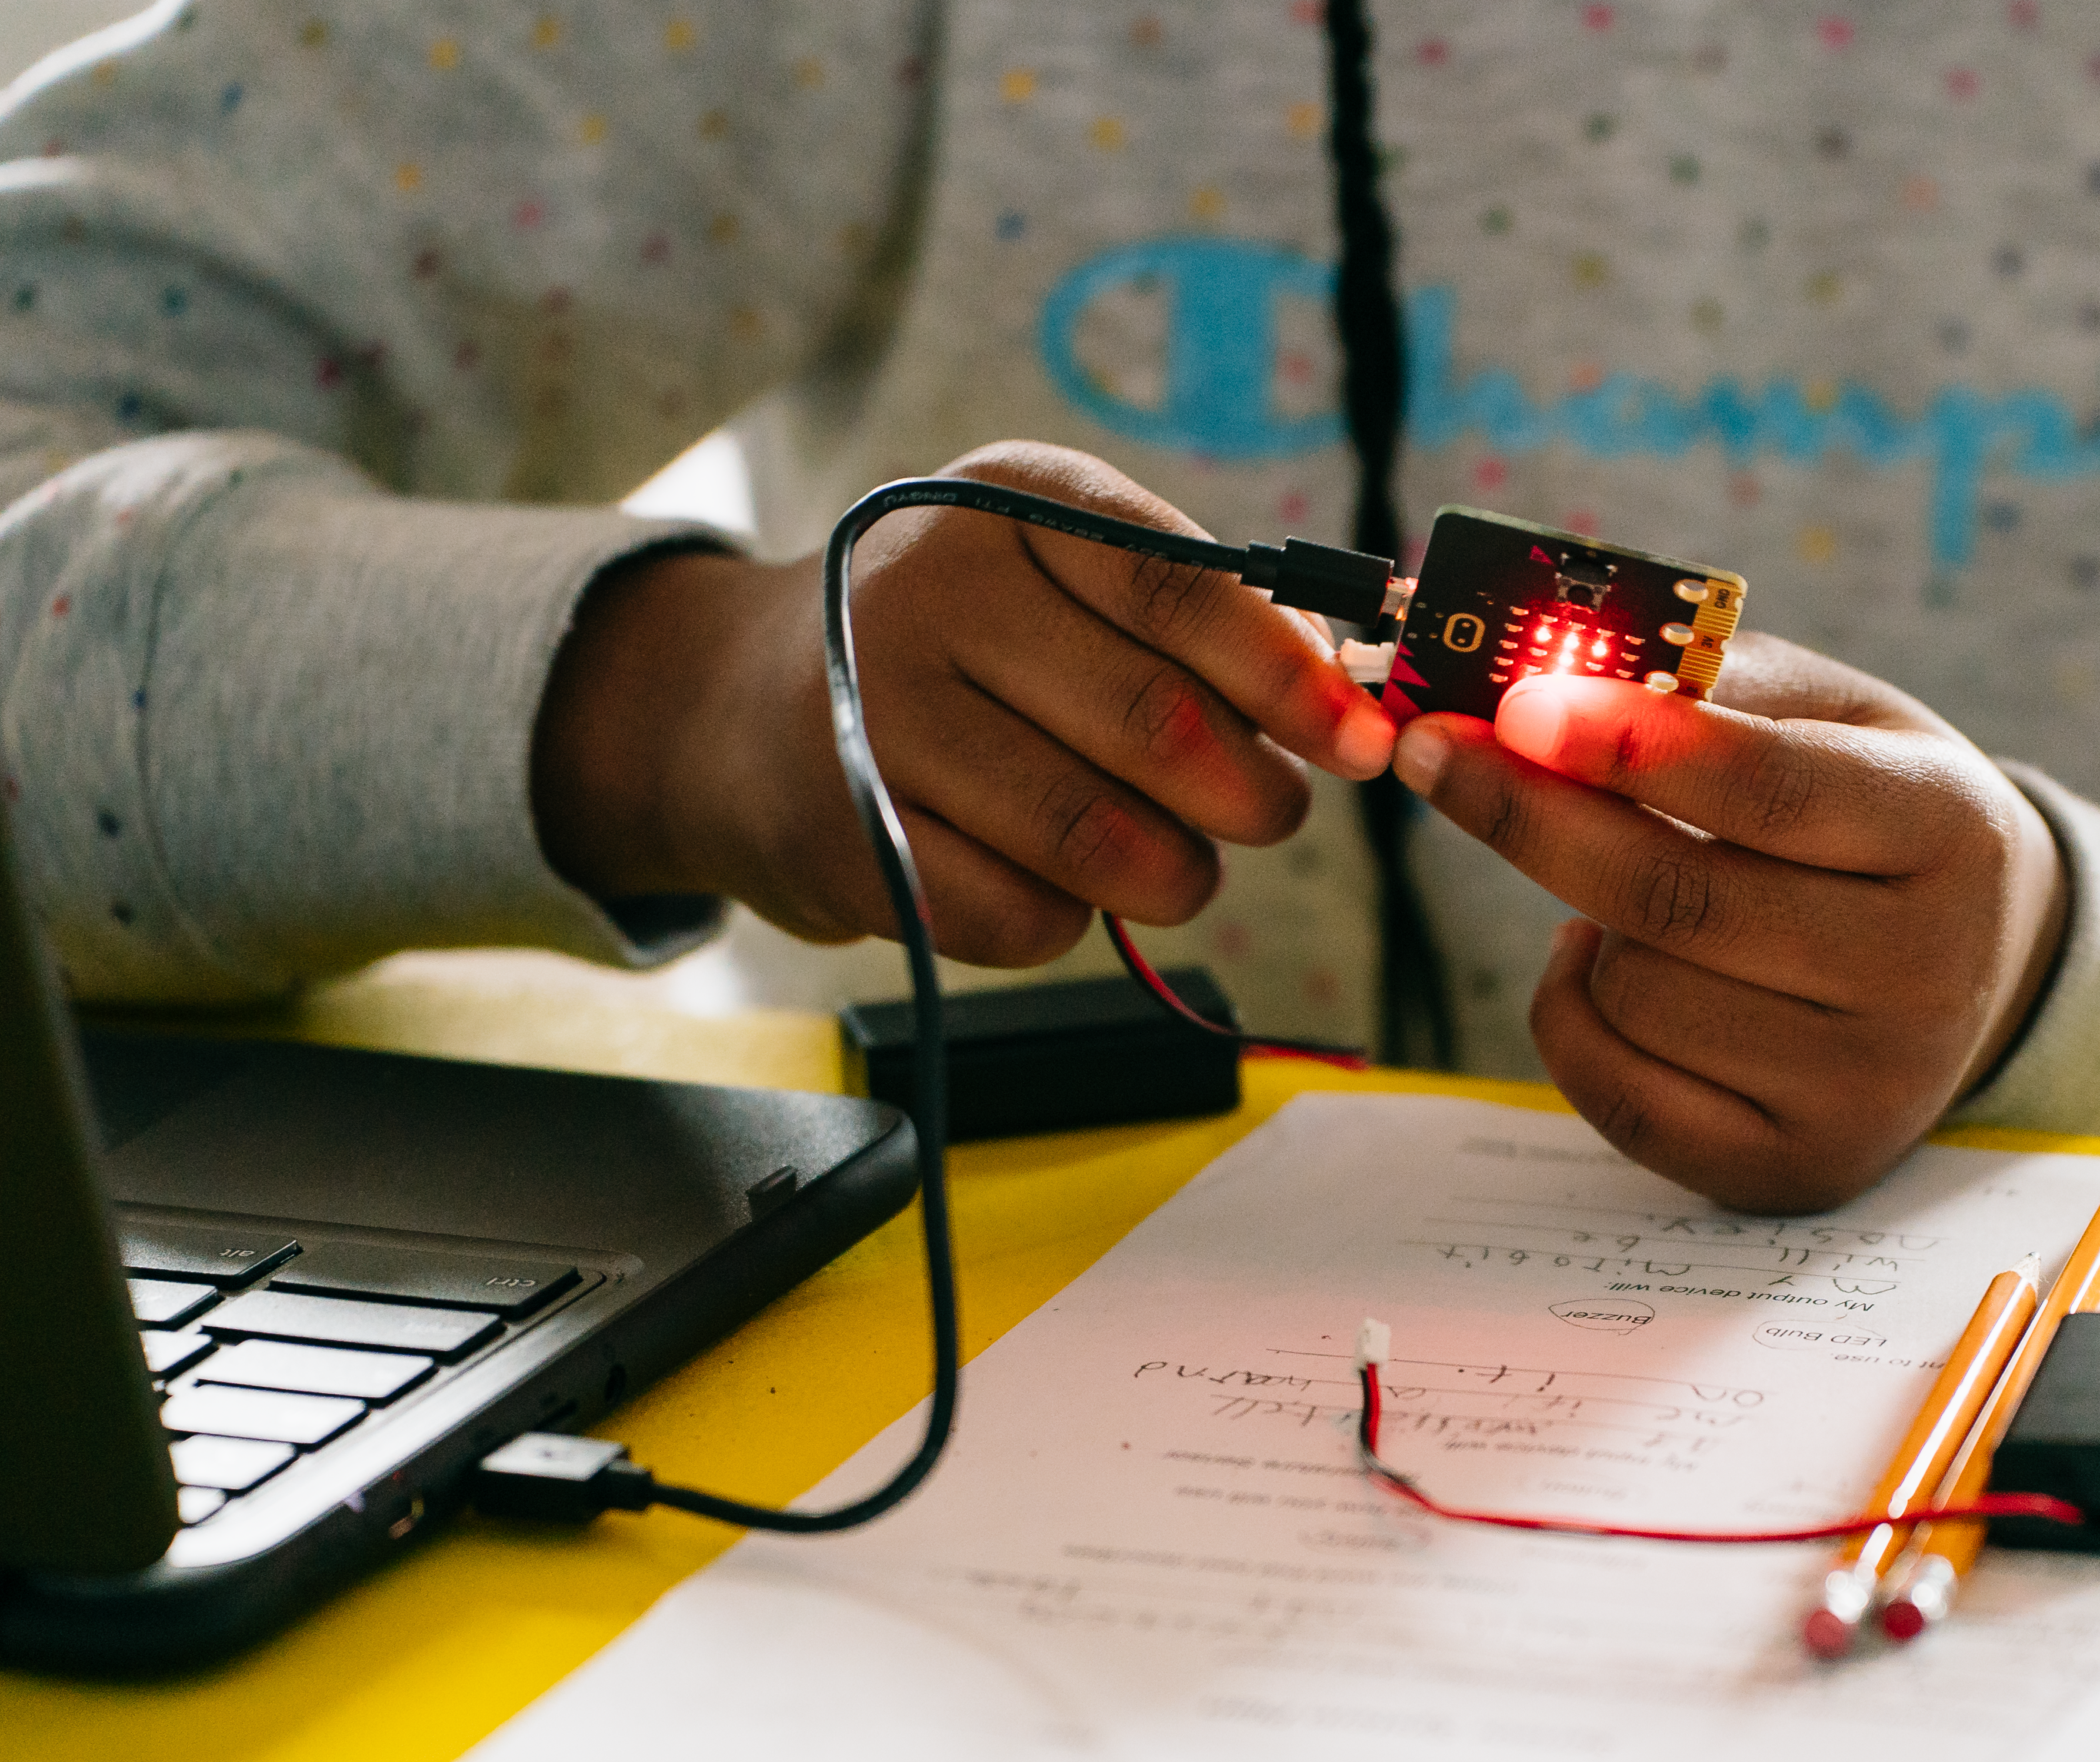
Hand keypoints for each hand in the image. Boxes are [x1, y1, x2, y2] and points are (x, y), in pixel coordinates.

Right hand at [534, 441, 1394, 963]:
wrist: (739, 708)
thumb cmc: (963, 644)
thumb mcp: (1065, 575)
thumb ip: (1207, 609)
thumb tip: (1357, 671)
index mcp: (1011, 502)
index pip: (1184, 591)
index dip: (1292, 679)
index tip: (1360, 740)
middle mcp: (931, 590)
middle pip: (1157, 726)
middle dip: (1252, 796)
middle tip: (1266, 814)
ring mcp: (876, 716)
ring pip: (1098, 836)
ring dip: (1178, 875)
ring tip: (1183, 866)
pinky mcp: (846, 838)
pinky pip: (1023, 915)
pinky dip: (1072, 921)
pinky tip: (1056, 884)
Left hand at [1391, 634, 2069, 1212]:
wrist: (1977, 962)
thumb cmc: (1870, 813)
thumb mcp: (1832, 714)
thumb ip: (1709, 681)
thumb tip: (1548, 665)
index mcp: (1948, 829)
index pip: (1769, 790)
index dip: (1629, 744)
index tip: (1517, 704)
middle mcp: (1925, 973)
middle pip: (1678, 901)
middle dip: (1533, 819)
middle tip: (1437, 756)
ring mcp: (1864, 1088)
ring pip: (1637, 997)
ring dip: (1581, 922)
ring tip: (1614, 886)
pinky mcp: (1798, 1168)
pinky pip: (1618, 1096)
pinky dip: (1570, 1015)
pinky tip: (1601, 962)